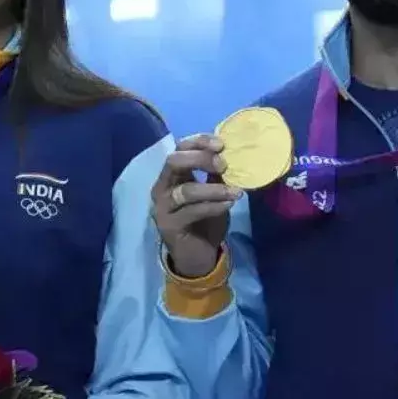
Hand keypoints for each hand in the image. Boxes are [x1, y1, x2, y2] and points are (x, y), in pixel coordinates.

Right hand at [151, 134, 242, 278]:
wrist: (198, 257)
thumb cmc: (205, 221)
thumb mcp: (214, 194)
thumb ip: (217, 176)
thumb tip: (232, 155)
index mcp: (172, 175)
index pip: (179, 148)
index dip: (199, 142)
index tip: (222, 144)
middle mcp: (161, 187)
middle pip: (174, 162)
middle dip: (201, 159)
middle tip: (224, 165)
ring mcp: (162, 207)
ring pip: (186, 190)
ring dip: (214, 189)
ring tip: (236, 192)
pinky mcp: (168, 225)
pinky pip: (192, 211)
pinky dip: (213, 206)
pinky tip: (229, 204)